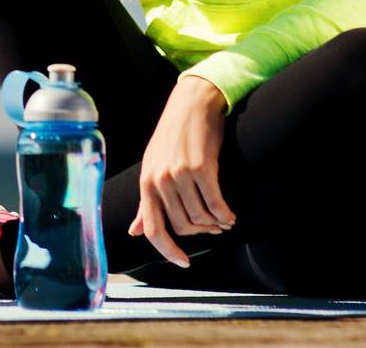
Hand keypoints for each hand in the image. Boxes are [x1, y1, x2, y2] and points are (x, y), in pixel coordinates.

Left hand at [128, 75, 236, 267]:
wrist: (192, 103)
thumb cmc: (174, 136)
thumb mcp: (154, 166)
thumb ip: (148, 202)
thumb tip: (135, 232)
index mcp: (146, 182)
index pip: (153, 229)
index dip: (168, 251)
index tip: (184, 263)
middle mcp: (160, 180)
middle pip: (183, 226)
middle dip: (201, 232)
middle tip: (214, 228)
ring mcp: (180, 174)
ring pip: (201, 217)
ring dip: (215, 224)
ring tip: (223, 219)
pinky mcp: (202, 168)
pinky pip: (216, 205)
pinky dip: (225, 214)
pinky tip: (230, 214)